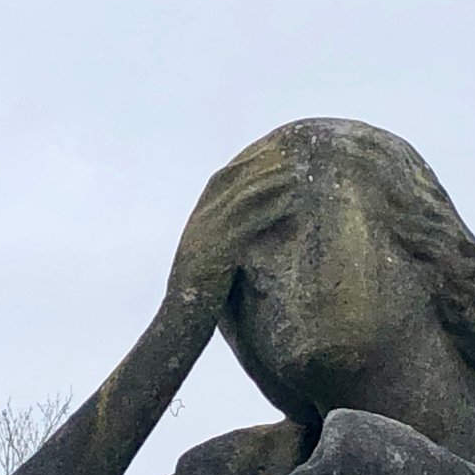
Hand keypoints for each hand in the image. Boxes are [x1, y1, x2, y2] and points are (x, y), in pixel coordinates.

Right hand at [167, 145, 298, 315]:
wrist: (177, 325)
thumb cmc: (195, 304)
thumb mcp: (208, 267)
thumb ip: (221, 247)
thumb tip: (242, 240)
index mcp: (197, 224)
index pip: (220, 181)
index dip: (245, 164)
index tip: (269, 150)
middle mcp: (199, 223)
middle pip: (232, 180)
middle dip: (261, 162)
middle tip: (289, 149)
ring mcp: (207, 236)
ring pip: (242, 197)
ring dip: (271, 180)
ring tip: (297, 170)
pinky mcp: (219, 252)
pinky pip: (249, 223)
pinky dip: (271, 208)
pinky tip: (292, 201)